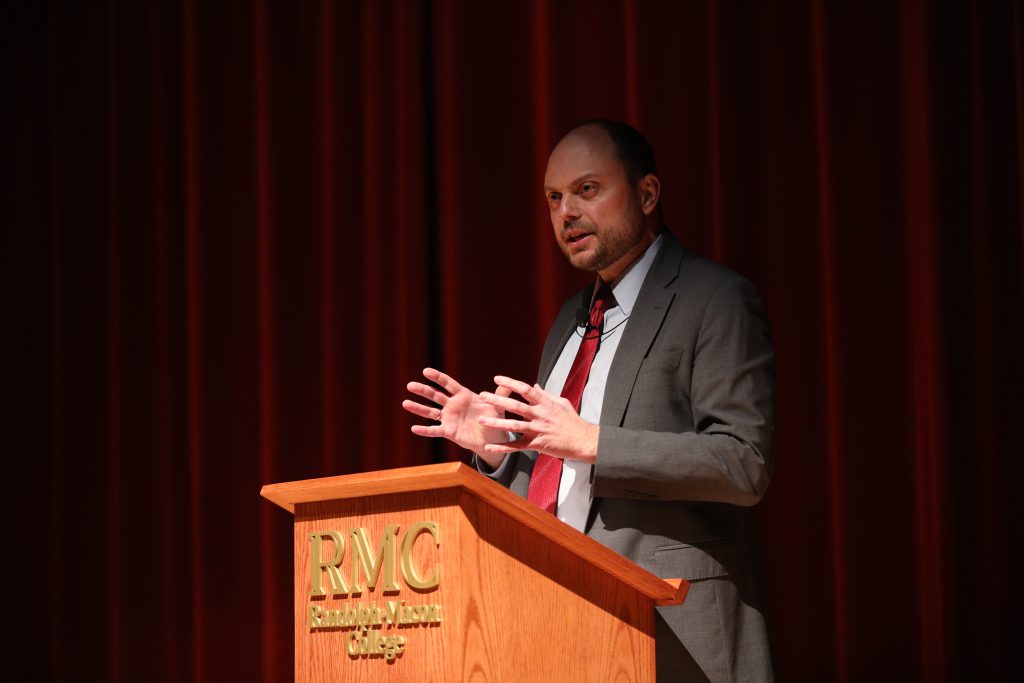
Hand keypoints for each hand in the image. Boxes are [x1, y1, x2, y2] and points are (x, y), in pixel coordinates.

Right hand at [402, 368, 510, 465]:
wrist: (493, 439)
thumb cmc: (495, 419)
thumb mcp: (498, 406)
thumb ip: (501, 394)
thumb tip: (509, 382)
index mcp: (463, 396)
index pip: (447, 384)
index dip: (437, 378)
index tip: (426, 371)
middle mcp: (453, 405)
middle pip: (435, 395)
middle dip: (423, 390)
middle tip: (410, 385)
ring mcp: (449, 418)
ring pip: (430, 412)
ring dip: (418, 408)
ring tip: (405, 403)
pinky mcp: (449, 431)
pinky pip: (434, 430)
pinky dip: (425, 430)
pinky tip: (413, 428)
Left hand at [477, 375, 599, 463]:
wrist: (583, 441)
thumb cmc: (572, 421)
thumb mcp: (562, 403)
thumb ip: (546, 394)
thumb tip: (534, 386)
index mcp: (545, 403)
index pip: (525, 389)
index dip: (510, 383)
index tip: (497, 379)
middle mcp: (539, 415)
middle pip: (515, 406)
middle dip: (498, 400)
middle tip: (483, 396)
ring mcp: (537, 430)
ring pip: (513, 426)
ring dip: (496, 423)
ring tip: (481, 420)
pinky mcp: (536, 444)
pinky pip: (516, 447)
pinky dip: (502, 447)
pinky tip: (489, 447)